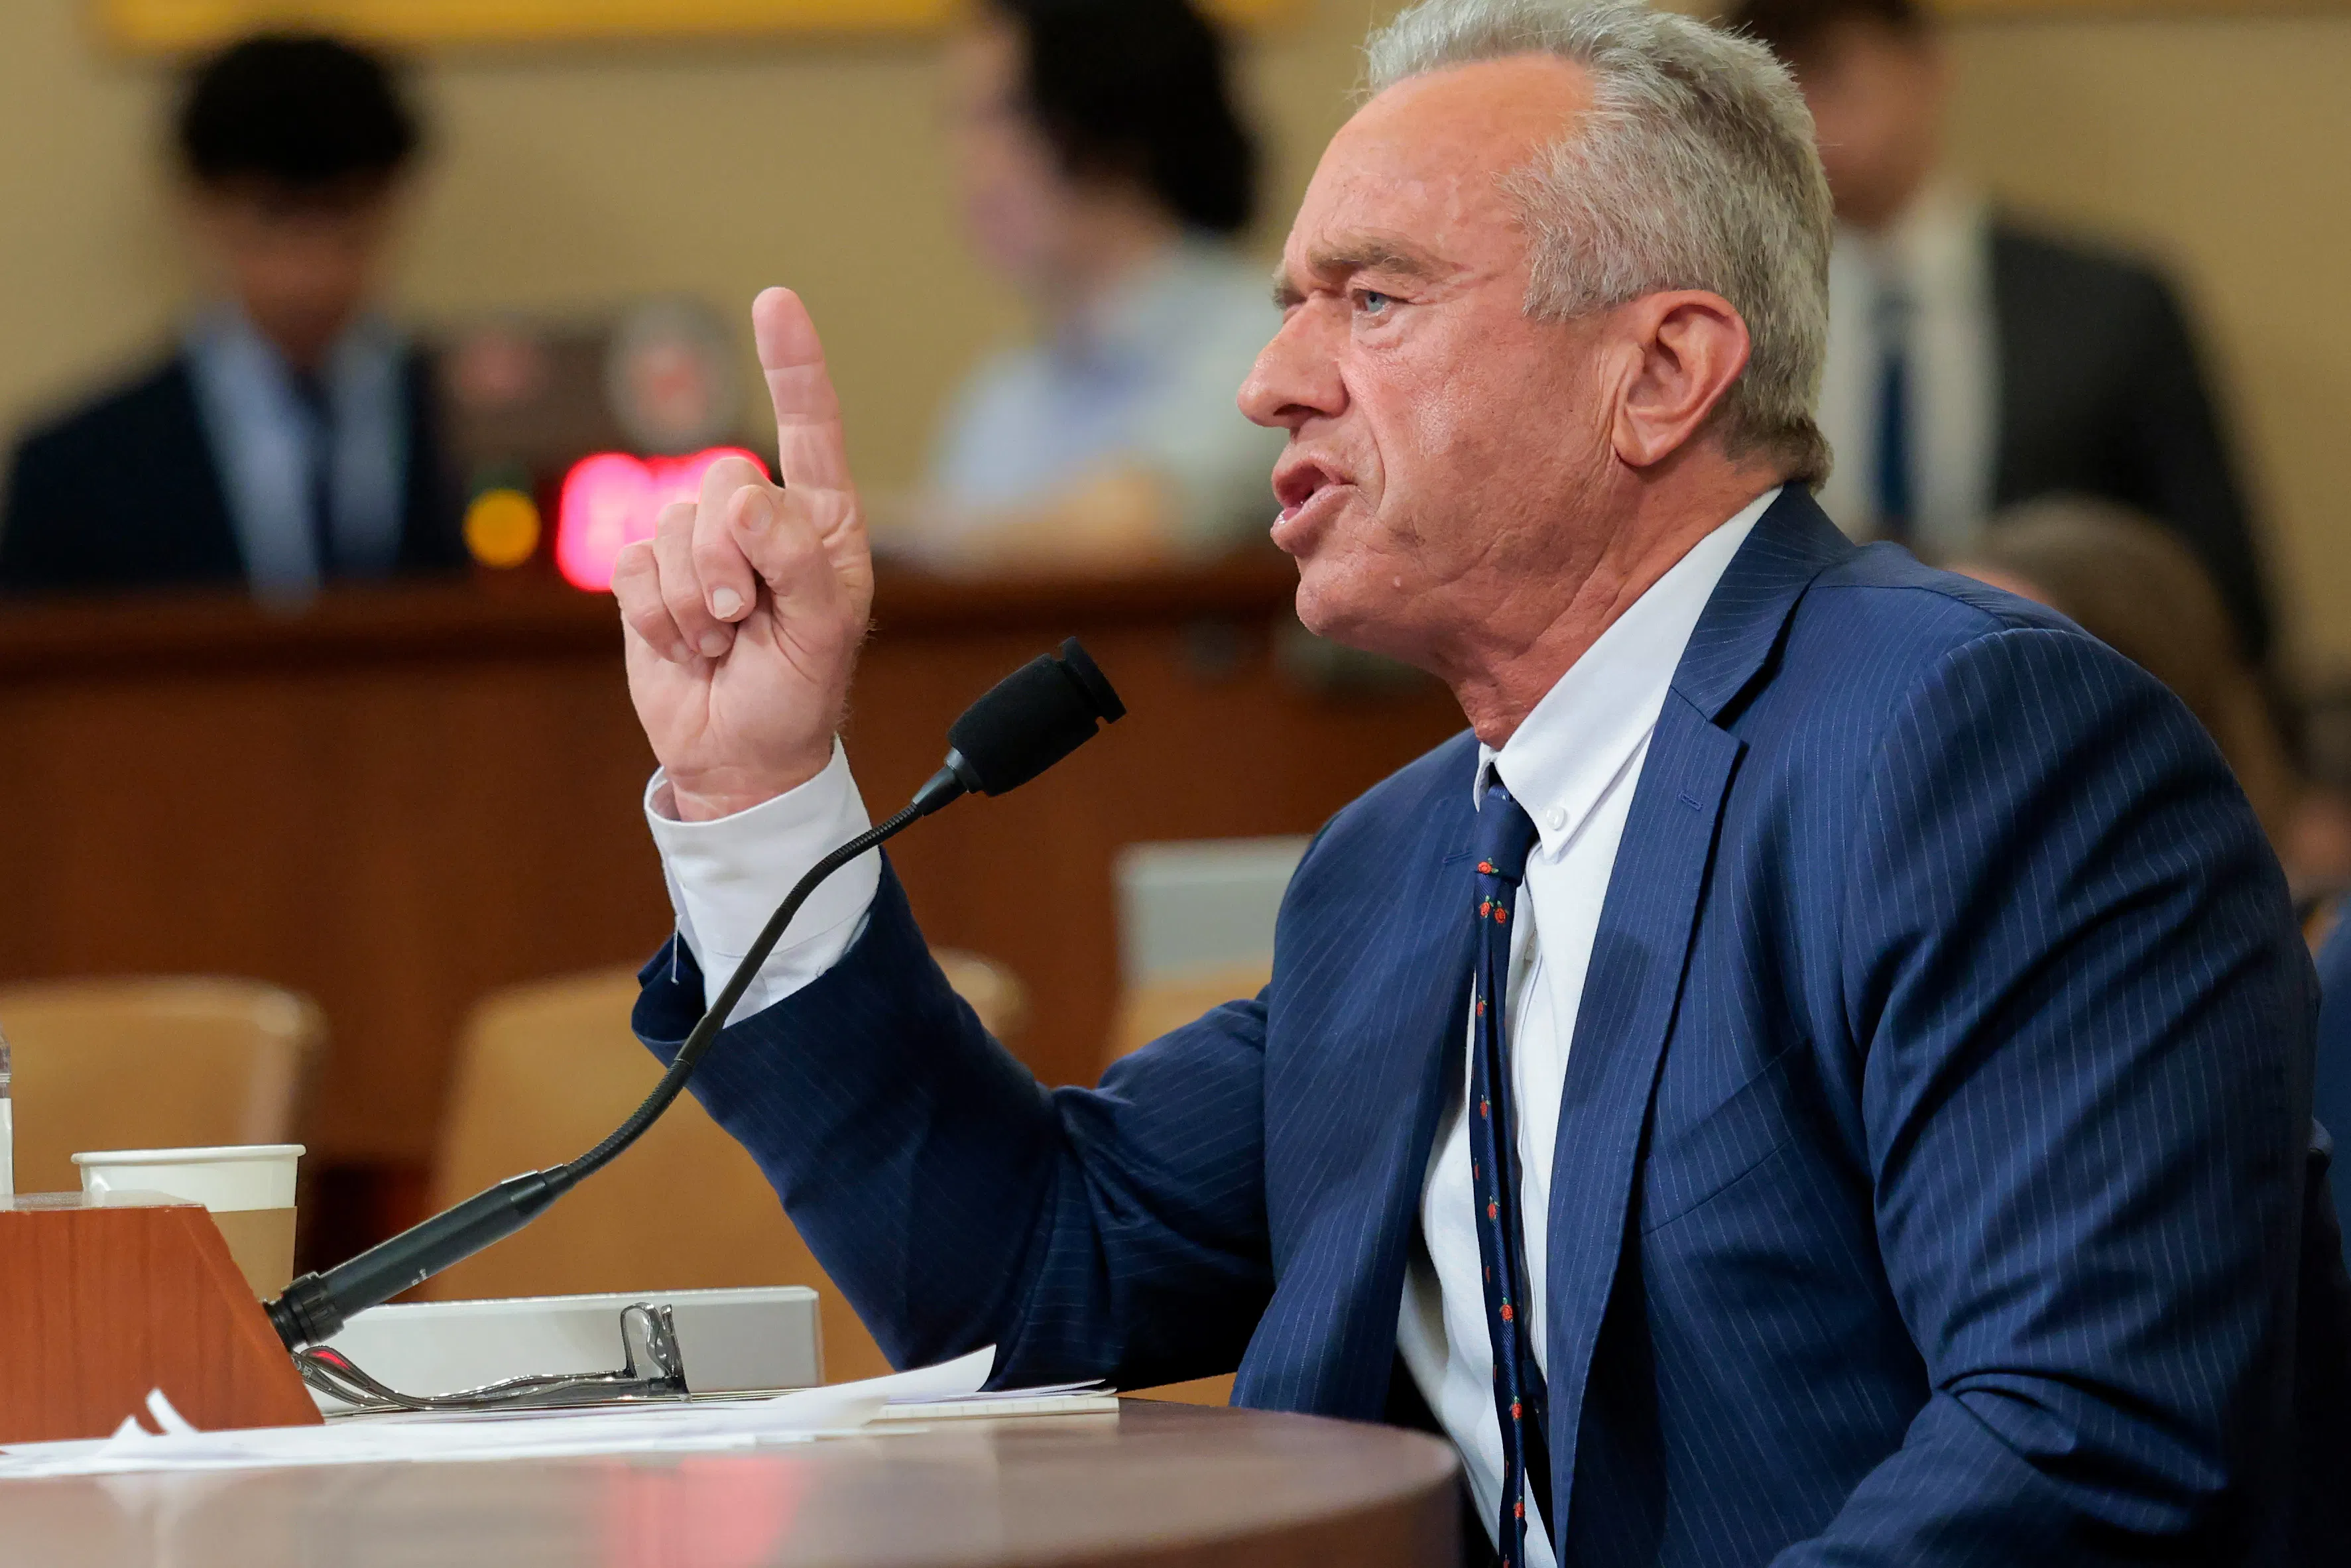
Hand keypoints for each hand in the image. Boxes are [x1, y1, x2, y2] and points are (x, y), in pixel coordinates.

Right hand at [614, 288, 873, 820]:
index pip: (809, 428)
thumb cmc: (798, 691)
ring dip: (693, 600)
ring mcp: (699, 547)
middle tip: (745, 617)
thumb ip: (795, 558)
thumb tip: (744, 505)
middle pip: (725, 481)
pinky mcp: (648, 576)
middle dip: (729, 558)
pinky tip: (687, 645)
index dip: (792, 365)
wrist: (739, 755)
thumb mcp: (823, 629)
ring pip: (673, 527)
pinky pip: (632, 564)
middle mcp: (760, 523)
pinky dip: (657, 615)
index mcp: (820, 522)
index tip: (775, 302)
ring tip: (722, 640)